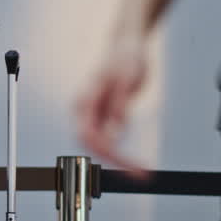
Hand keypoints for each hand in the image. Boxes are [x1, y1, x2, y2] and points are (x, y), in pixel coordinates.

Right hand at [75, 32, 149, 175]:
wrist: (126, 45)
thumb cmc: (126, 58)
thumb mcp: (128, 77)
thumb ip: (119, 104)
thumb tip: (116, 133)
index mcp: (84, 100)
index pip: (89, 136)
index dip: (108, 153)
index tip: (130, 165)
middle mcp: (82, 110)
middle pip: (90, 146)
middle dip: (113, 162)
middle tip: (139, 175)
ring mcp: (90, 115)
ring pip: (95, 147)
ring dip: (115, 161)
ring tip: (138, 172)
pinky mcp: (101, 118)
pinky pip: (104, 142)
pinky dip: (118, 154)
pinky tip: (132, 162)